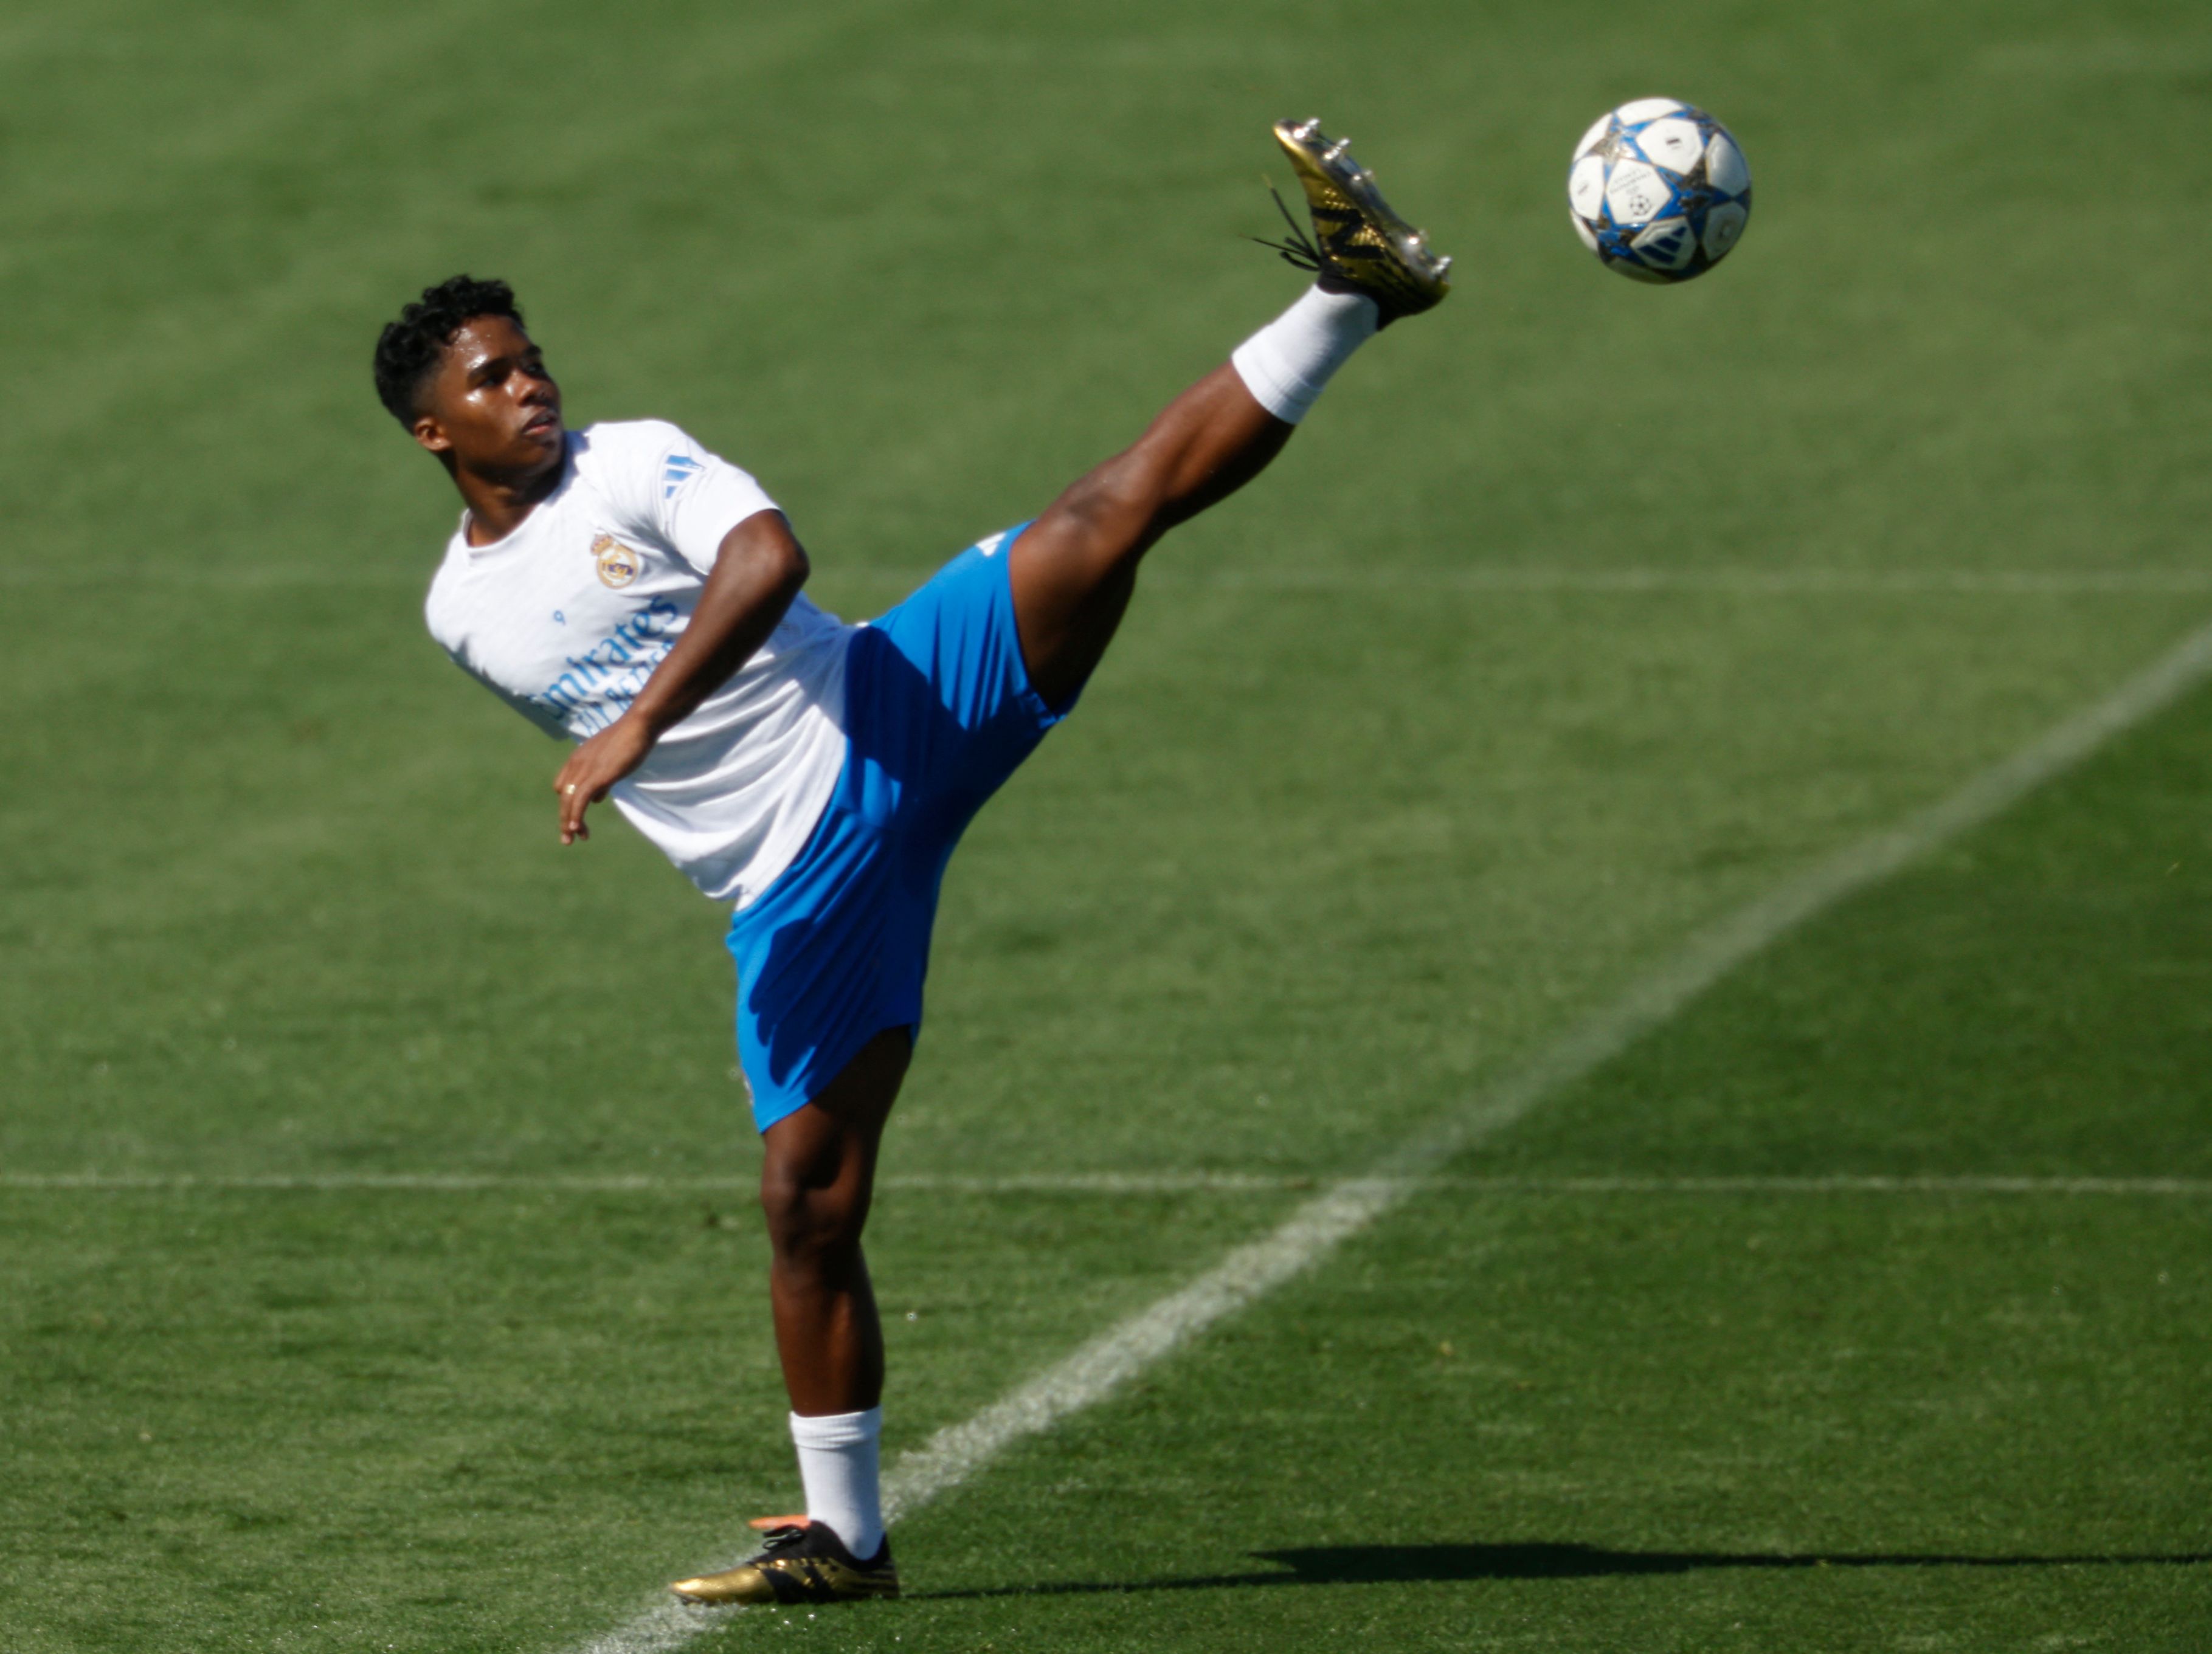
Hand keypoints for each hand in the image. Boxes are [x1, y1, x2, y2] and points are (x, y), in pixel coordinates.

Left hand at [553, 715, 656, 843]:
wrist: (638, 726)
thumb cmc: (630, 740)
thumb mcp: (612, 761)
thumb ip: (602, 779)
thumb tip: (596, 798)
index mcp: (578, 759)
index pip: (564, 785)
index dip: (569, 803)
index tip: (578, 817)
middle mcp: (576, 764)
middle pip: (563, 796)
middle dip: (564, 818)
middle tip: (568, 838)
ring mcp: (585, 770)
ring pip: (568, 801)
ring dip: (568, 822)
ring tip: (573, 839)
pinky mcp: (596, 776)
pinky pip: (580, 799)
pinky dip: (575, 816)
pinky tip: (576, 829)